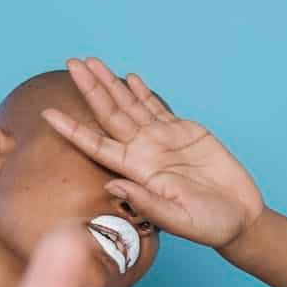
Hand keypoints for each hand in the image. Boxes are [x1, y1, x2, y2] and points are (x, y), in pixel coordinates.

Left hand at [41, 56, 264, 249]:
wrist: (238, 218)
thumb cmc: (208, 225)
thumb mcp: (176, 219)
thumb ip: (145, 202)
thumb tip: (110, 184)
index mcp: (137, 172)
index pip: (96, 146)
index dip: (72, 129)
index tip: (48, 113)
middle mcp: (143, 153)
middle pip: (110, 115)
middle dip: (90, 89)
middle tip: (71, 63)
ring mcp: (162, 141)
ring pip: (130, 105)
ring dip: (110, 83)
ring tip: (91, 62)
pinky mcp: (183, 132)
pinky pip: (156, 107)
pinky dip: (141, 91)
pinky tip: (127, 78)